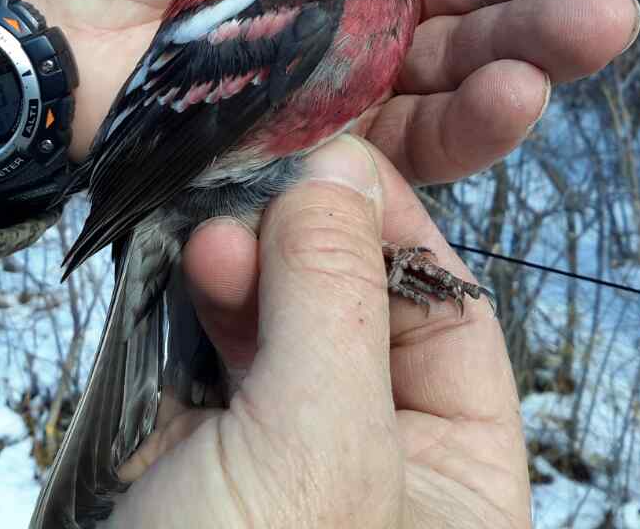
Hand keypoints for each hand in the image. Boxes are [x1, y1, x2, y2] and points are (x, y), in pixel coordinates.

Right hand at [104, 135, 529, 527]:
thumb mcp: (319, 452)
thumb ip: (334, 300)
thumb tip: (341, 169)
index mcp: (458, 481)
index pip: (449, 319)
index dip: (396, 233)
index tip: (337, 156)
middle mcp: (376, 460)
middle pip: (357, 307)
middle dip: (307, 244)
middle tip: (255, 188)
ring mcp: (279, 449)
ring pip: (274, 317)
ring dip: (242, 261)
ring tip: (207, 229)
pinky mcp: (194, 443)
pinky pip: (204, 345)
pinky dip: (192, 297)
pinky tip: (181, 261)